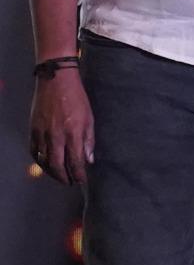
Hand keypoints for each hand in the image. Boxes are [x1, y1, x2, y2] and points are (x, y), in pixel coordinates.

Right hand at [27, 71, 93, 185]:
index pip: (75, 161)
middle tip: (69, 183)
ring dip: (51, 172)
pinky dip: (38, 160)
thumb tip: (89, 159)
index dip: (78, 174)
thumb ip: (89, 140)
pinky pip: (33, 150)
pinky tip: (44, 164)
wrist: (56, 81)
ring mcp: (42, 133)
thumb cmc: (77, 98)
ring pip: (43, 160)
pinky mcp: (32, 129)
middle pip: (57, 165)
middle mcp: (56, 136)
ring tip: (59, 176)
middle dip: (64, 177)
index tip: (81, 181)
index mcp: (73, 132)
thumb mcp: (89, 117)